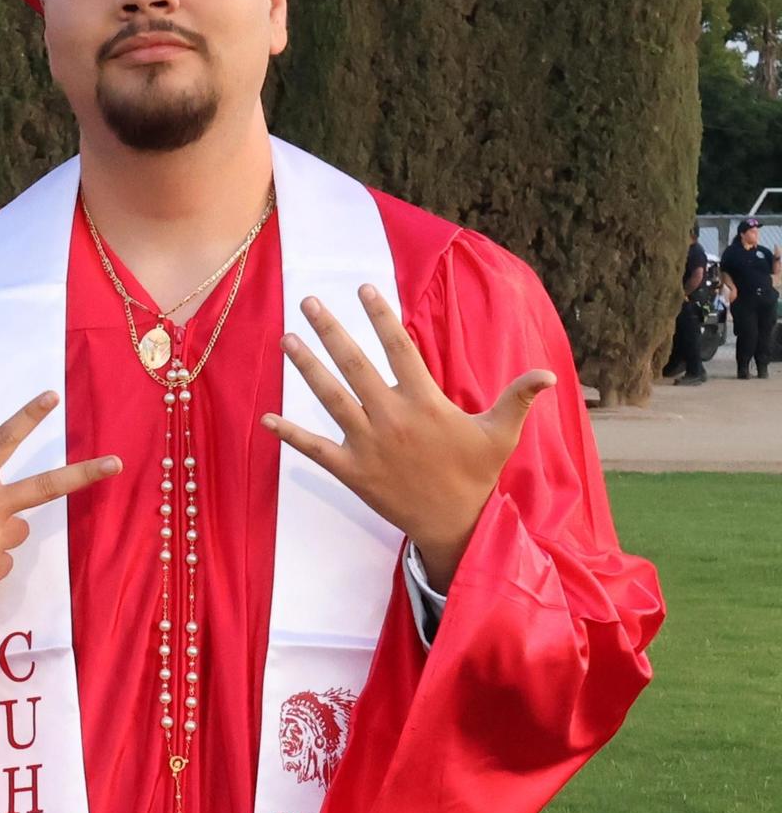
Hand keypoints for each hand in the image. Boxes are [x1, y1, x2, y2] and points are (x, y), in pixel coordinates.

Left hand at [260, 286, 553, 591]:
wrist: (453, 524)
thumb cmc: (475, 474)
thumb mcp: (501, 433)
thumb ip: (518, 397)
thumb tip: (547, 373)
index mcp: (424, 402)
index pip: (399, 348)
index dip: (381, 317)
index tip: (364, 289)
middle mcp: (391, 418)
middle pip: (355, 365)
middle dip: (331, 330)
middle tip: (308, 301)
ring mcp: (367, 444)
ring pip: (330, 398)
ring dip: (306, 367)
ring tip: (286, 339)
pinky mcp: (351, 470)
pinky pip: (314, 449)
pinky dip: (288, 434)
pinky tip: (265, 417)